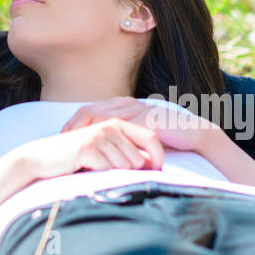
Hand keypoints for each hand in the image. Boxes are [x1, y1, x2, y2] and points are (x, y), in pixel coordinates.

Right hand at [20, 116, 165, 179]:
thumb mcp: (104, 148)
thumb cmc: (77, 156)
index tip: (156, 172)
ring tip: (96, 168)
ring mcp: (100, 135)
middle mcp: (111, 125)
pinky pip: (109, 170)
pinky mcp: (89, 147)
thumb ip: (125, 150)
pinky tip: (87, 169)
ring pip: (126, 166)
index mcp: (118, 123)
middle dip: (130, 172)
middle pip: (140, 159)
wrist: (45, 157)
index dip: (158, 157)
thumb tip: (150, 163)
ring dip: (113, 174)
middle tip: (110, 171)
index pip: (152, 138)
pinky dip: (101, 175)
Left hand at [60, 96, 218, 153]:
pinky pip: (123, 130)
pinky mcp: (147, 120)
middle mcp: (126, 103)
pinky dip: (109, 140)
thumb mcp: (136, 136)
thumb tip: (98, 151)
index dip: (73, 124)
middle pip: (91, 111)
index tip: (61, 139)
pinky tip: (99, 150)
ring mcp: (137, 109)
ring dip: (88, 134)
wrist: (193, 134)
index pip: (89, 111)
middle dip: (74, 127)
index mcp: (121, 105)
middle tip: (62, 144)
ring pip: (103, 119)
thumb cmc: (165, 138)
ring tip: (76, 148)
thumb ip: (119, 137)